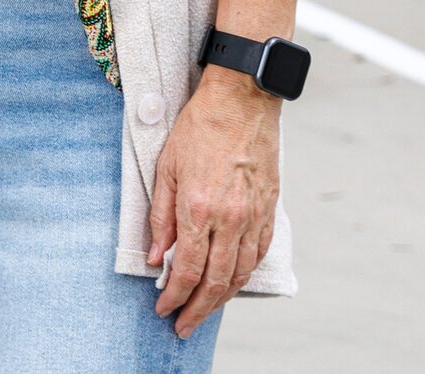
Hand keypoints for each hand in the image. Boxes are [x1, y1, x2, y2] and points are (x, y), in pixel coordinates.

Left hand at [147, 68, 280, 337]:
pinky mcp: (269, 208)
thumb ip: (160, 217)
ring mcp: (253, 215)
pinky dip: (245, 274)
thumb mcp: (166, 168)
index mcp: (199, 209)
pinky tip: (234, 281)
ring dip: (222, 299)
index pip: (187, 270)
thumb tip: (156, 257)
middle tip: (183, 326)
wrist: (242, 99)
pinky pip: (258, 252)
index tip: (163, 309)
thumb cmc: (200, 127)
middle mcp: (229, 219)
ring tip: (205, 310)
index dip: (174, 296)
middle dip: (197, 309)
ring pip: (240, 273)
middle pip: (215, 282)